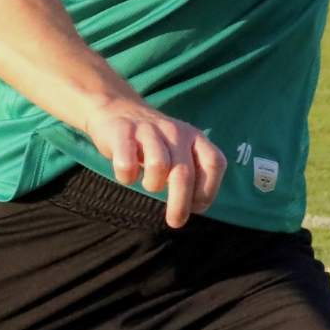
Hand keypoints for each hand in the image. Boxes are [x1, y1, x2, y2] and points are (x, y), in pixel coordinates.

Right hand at [83, 97, 225, 226]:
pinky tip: (127, 175)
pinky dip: (127, 176)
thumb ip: (192, 171)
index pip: (214, 163)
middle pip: (184, 172)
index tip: (196, 207)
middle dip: (180, 203)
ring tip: (148, 184)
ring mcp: (148, 130)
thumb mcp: (180, 149)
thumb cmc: (152, 141)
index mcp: (195, 137)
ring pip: (159, 166)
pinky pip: (126, 163)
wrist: (116, 108)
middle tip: (175, 221)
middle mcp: (175, 132)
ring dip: (153, 185)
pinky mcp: (122, 133)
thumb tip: (195, 207)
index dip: (208, 189)